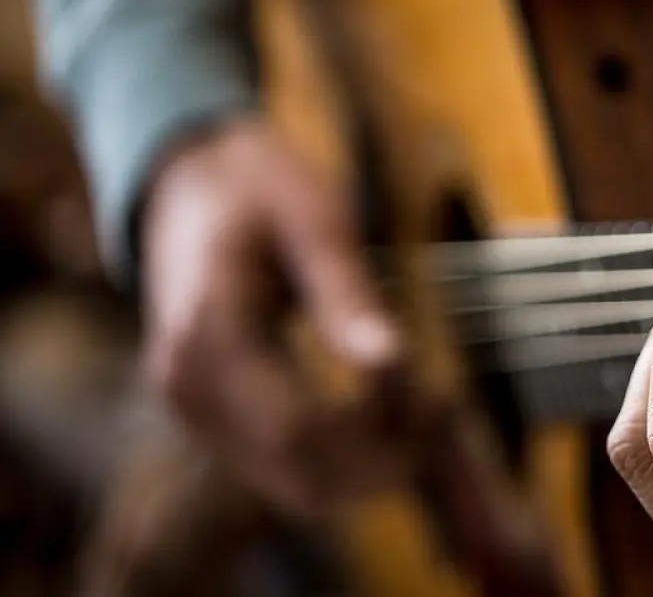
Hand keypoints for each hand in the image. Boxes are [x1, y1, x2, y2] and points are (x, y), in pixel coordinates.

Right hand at [138, 115, 428, 517]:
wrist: (189, 183)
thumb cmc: (259, 188)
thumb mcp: (314, 220)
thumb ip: (347, 292)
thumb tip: (392, 360)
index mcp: (208, 330)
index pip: (299, 424)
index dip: (378, 427)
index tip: (441, 399)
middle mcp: (187, 385)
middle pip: (297, 470)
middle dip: (382, 459)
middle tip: (448, 414)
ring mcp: (192, 407)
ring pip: (293, 485)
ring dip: (367, 468)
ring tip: (430, 414)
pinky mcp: (210, 416)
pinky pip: (283, 468)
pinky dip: (342, 459)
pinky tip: (392, 416)